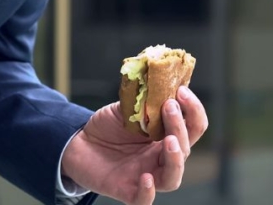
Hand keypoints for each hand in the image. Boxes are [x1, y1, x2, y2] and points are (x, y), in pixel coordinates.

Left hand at [61, 86, 208, 204]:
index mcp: (166, 137)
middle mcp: (161, 158)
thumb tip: (159, 80)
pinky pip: (144, 200)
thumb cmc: (107, 127)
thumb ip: (143, 100)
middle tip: (169, 106)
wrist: (78, 143)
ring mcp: (147, 176)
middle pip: (185, 149)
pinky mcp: (128, 190)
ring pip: (173, 177)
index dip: (193, 110)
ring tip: (169, 141)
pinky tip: (145, 178)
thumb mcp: (125, 108)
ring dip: (175, 159)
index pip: (193, 127)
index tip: (182, 90)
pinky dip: (148, 192)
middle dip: (180, 127)